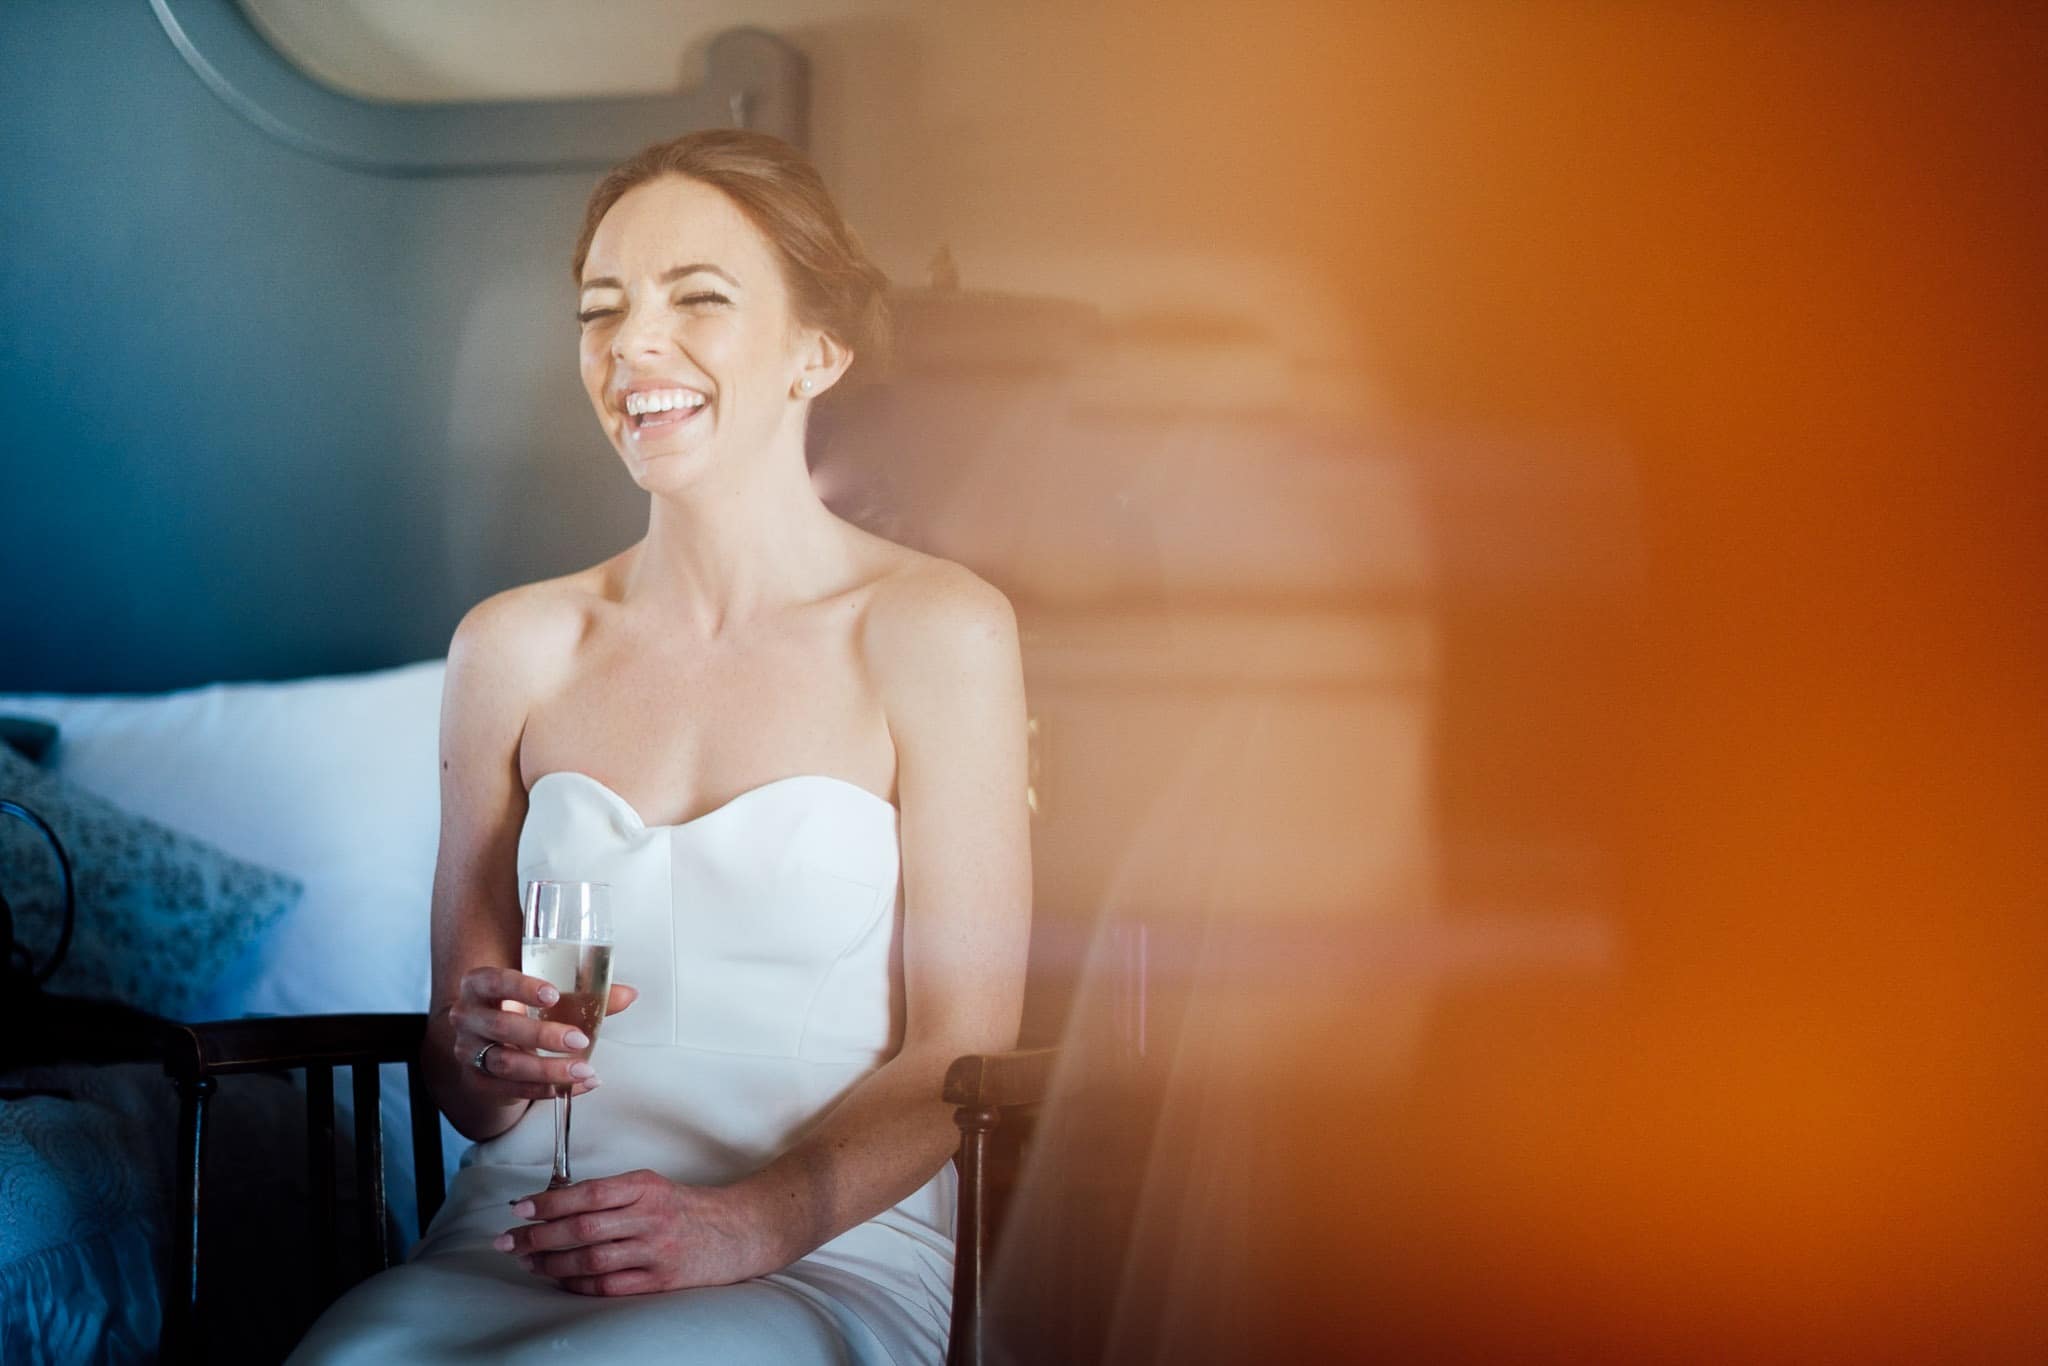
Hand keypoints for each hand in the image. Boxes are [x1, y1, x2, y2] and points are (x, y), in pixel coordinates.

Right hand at [448, 967, 638, 1100]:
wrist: (489, 1042)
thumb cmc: (521, 1008)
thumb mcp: (544, 994)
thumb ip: (584, 993)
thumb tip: (629, 995)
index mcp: (479, 985)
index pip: (495, 981)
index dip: (521, 988)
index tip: (553, 995)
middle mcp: (467, 1017)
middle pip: (501, 1026)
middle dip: (543, 1035)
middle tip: (580, 1039)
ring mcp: (469, 1051)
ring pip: (505, 1063)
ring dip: (547, 1069)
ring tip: (583, 1070)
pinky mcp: (479, 1080)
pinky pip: (512, 1088)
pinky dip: (547, 1089)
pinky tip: (576, 1086)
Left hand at [495, 1170, 786, 1294]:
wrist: (740, 1231)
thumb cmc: (688, 1208)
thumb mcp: (653, 1187)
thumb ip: (612, 1194)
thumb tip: (556, 1203)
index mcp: (646, 1187)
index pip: (587, 1194)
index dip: (548, 1202)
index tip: (519, 1208)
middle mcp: (650, 1218)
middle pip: (582, 1229)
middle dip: (538, 1236)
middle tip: (507, 1241)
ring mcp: (656, 1252)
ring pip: (590, 1260)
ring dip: (552, 1263)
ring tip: (527, 1262)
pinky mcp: (660, 1281)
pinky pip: (609, 1287)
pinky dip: (578, 1285)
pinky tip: (560, 1280)